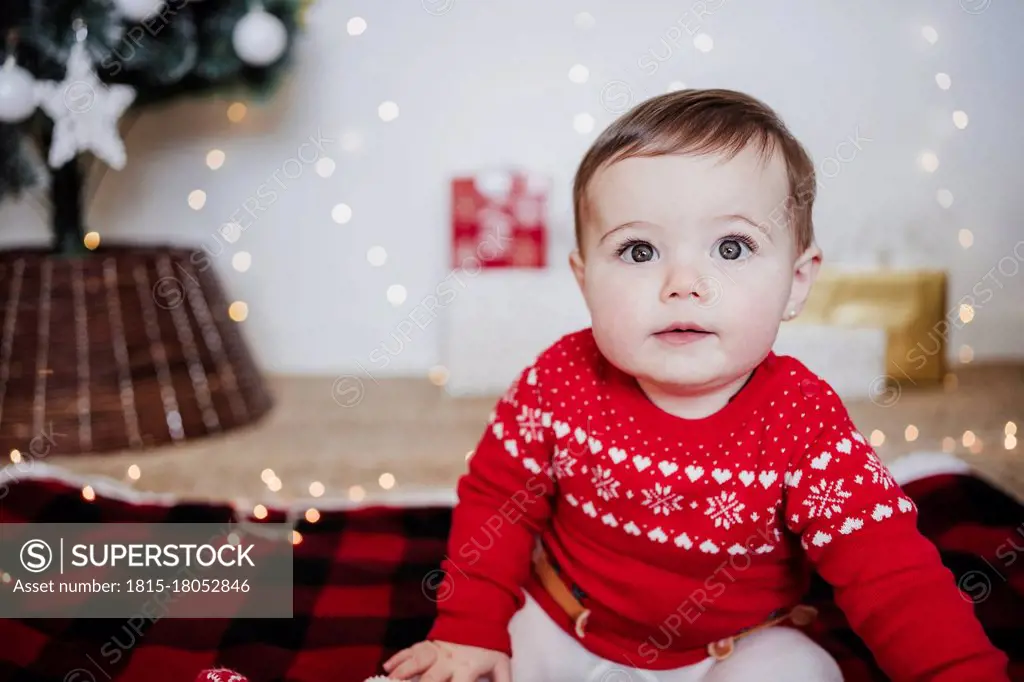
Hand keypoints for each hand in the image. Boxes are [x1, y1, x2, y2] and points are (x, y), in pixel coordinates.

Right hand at [383, 640, 511, 680]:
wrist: (481, 615)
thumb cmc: (490, 645)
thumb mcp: (501, 665)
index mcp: (467, 668)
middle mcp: (449, 661)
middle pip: (432, 678)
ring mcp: (436, 650)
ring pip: (417, 661)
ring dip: (403, 672)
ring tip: (390, 680)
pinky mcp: (428, 643)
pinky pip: (411, 650)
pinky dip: (398, 657)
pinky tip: (387, 667)